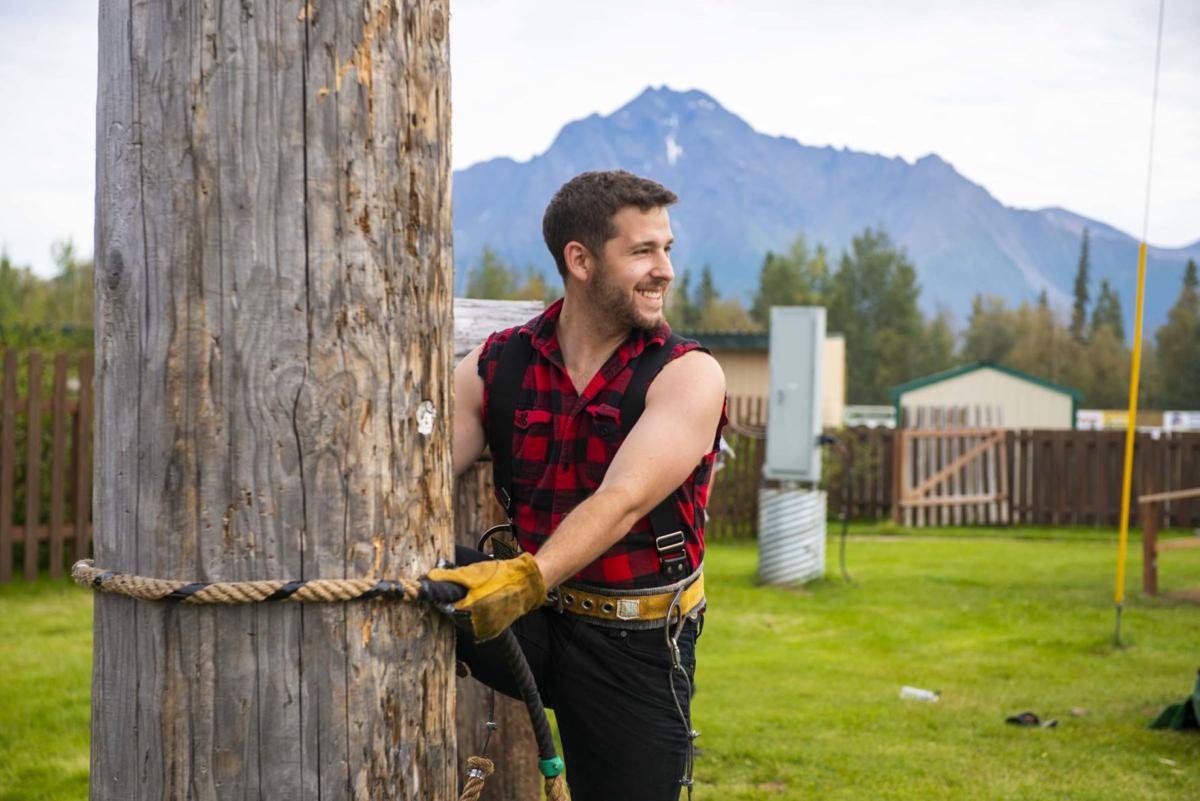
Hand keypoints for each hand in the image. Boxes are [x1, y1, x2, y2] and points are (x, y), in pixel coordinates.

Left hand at [425, 553, 546, 641]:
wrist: (525, 584)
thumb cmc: (500, 576)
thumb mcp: (473, 572)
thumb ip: (451, 576)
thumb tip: (430, 577)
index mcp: (472, 609)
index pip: (446, 609)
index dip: (440, 599)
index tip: (435, 592)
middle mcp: (479, 624)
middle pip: (454, 617)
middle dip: (450, 606)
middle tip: (449, 594)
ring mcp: (487, 629)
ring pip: (464, 622)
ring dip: (460, 612)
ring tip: (464, 598)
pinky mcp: (493, 631)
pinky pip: (475, 626)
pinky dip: (471, 617)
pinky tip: (474, 604)